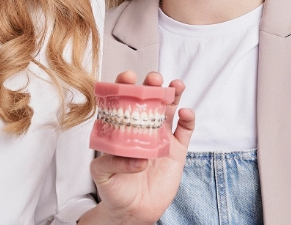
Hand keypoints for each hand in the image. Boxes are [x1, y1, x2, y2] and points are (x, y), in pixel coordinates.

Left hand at [86, 71, 195, 224]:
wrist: (133, 211)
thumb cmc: (113, 189)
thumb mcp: (102, 174)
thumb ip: (112, 163)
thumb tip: (138, 158)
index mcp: (122, 128)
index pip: (122, 100)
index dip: (125, 86)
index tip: (128, 78)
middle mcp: (142, 127)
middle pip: (149, 99)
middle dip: (152, 84)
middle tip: (153, 79)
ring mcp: (160, 137)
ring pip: (169, 108)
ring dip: (173, 93)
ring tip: (175, 85)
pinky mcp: (176, 150)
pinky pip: (185, 130)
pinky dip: (188, 119)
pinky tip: (186, 113)